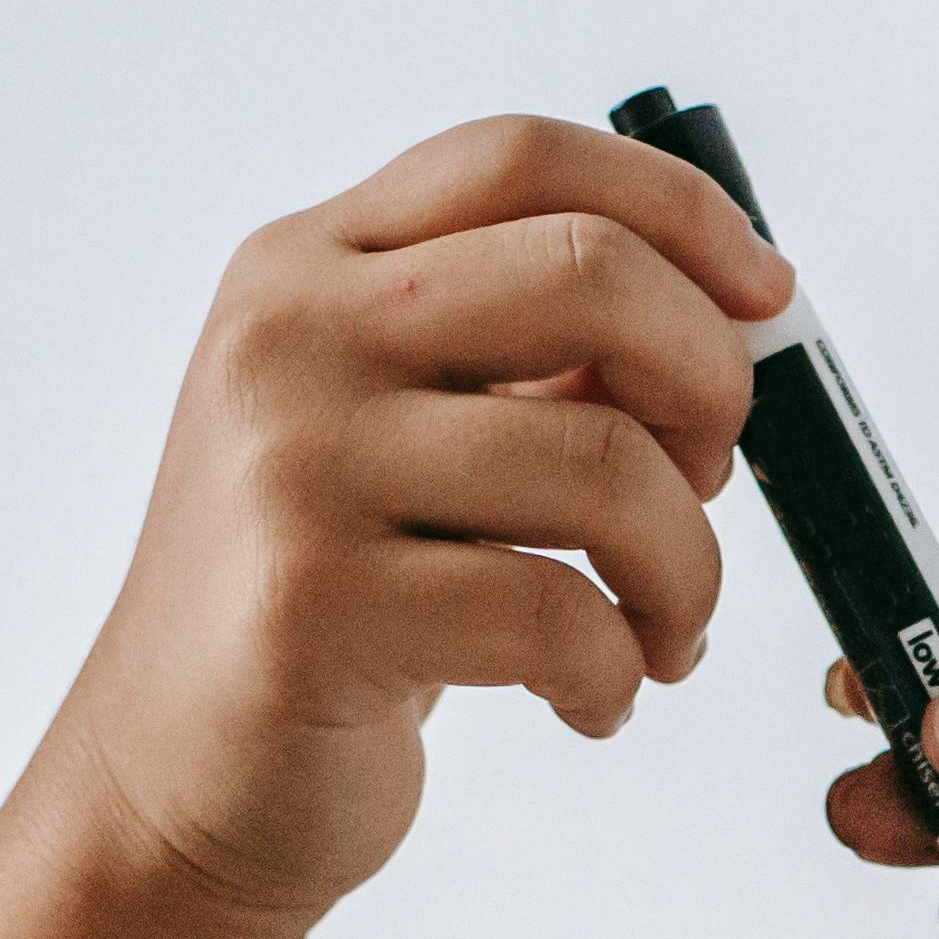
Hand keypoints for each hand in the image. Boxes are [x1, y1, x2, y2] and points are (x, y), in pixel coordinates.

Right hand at [53, 115, 789, 933]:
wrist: (170, 779)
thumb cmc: (325, 603)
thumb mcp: (404, 435)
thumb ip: (528, 358)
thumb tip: (731, 317)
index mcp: (310, 265)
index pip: (523, 159)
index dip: (681, 212)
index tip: (768, 302)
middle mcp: (288, 336)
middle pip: (590, 274)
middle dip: (710, 383)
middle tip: (711, 482)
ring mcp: (290, 464)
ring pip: (604, 462)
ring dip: (686, 569)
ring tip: (662, 631)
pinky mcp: (311, 604)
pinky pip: (556, 614)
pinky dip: (616, 672)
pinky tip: (591, 700)